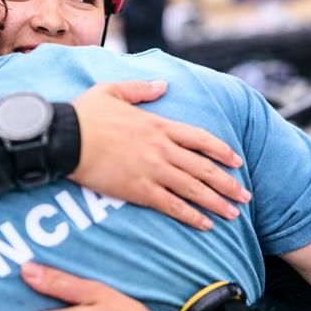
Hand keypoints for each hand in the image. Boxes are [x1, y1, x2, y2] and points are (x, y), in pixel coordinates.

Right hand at [71, 81, 250, 229]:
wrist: (66, 137)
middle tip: (245, 197)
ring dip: (216, 202)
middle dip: (228, 183)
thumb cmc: (85, 114)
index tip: (237, 161)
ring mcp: (152, 170)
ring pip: (194, 188)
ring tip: (233, 214)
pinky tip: (204, 225)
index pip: (200, 138)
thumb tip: (162, 84)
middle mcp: (161, 148)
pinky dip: (191, 216)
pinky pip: (172, 206)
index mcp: (158, 125)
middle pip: (204, 167)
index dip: (222, 150)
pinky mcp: (139, 190)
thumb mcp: (113, 91)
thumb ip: (140, 88)